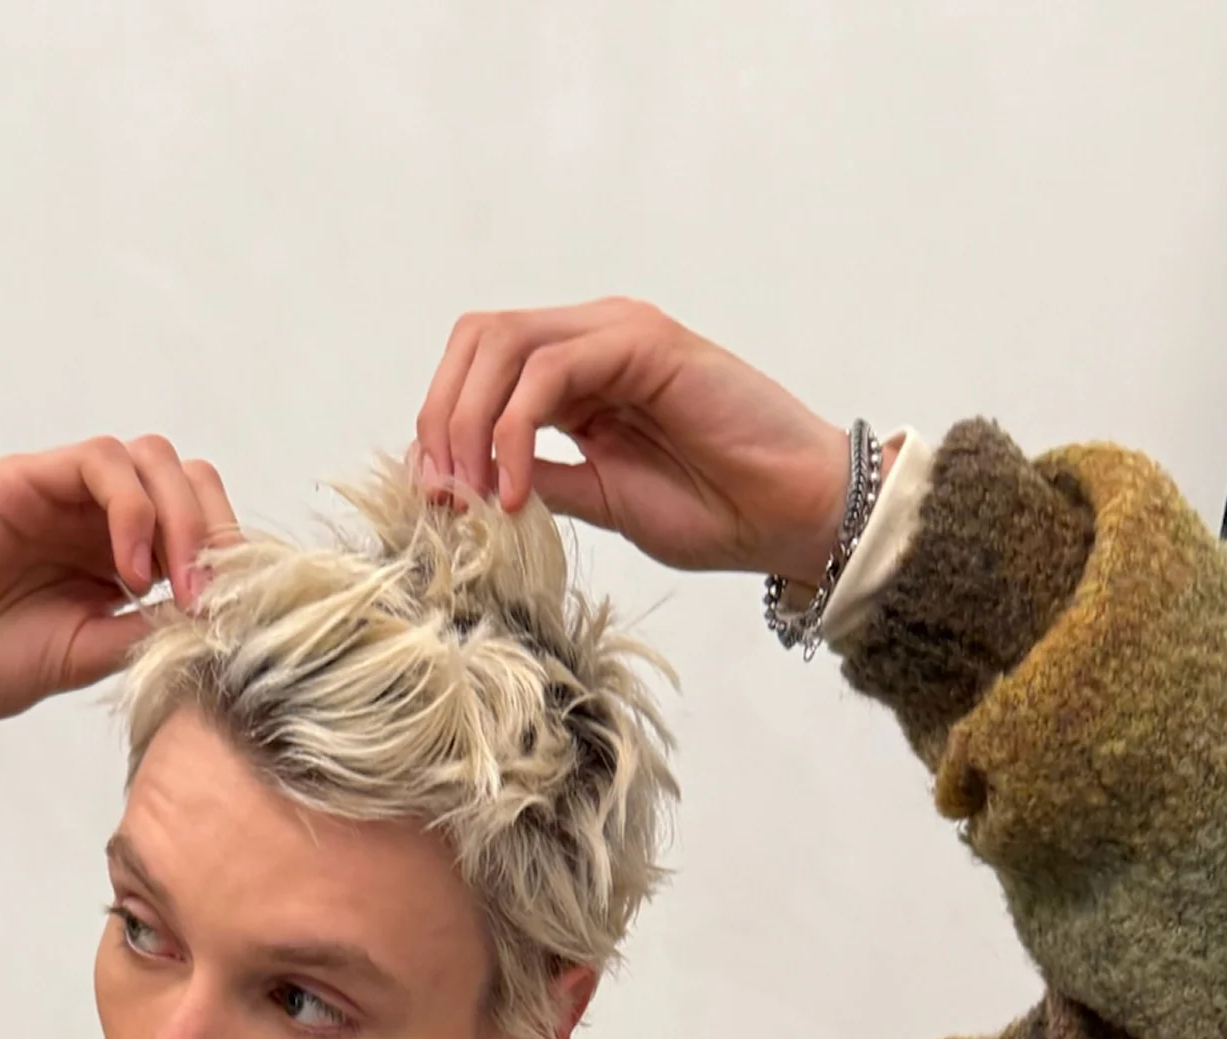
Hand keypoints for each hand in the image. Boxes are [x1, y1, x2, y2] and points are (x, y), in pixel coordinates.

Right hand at [0, 438, 240, 740]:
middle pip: (189, 478)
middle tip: (206, 596)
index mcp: (127, 553)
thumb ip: (152, 626)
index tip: (234, 613)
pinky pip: (101, 462)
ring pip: (152, 459)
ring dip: (177, 518)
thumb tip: (220, 613)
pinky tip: (126, 568)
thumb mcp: (96, 654)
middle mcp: (103, 514)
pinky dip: (131, 508)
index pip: (202, 522)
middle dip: (213, 530)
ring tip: (163, 585)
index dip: (228, 556)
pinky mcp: (29, 475)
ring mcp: (67, 491)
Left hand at [413, 298, 881, 587]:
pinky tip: (517, 489)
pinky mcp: (644, 343)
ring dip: (468, 423)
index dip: (440, 427)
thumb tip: (469, 487)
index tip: (435, 502)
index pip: (477, 367)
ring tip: (475, 497)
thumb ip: (541, 480)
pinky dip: (514, 429)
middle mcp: (592, 340)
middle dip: (441, 418)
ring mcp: (617, 334)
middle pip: (477, 340)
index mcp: (577, 374)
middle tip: (445, 498)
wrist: (791, 515)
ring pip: (501, 344)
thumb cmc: (714, 510)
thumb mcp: (600, 500)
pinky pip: (548, 370)